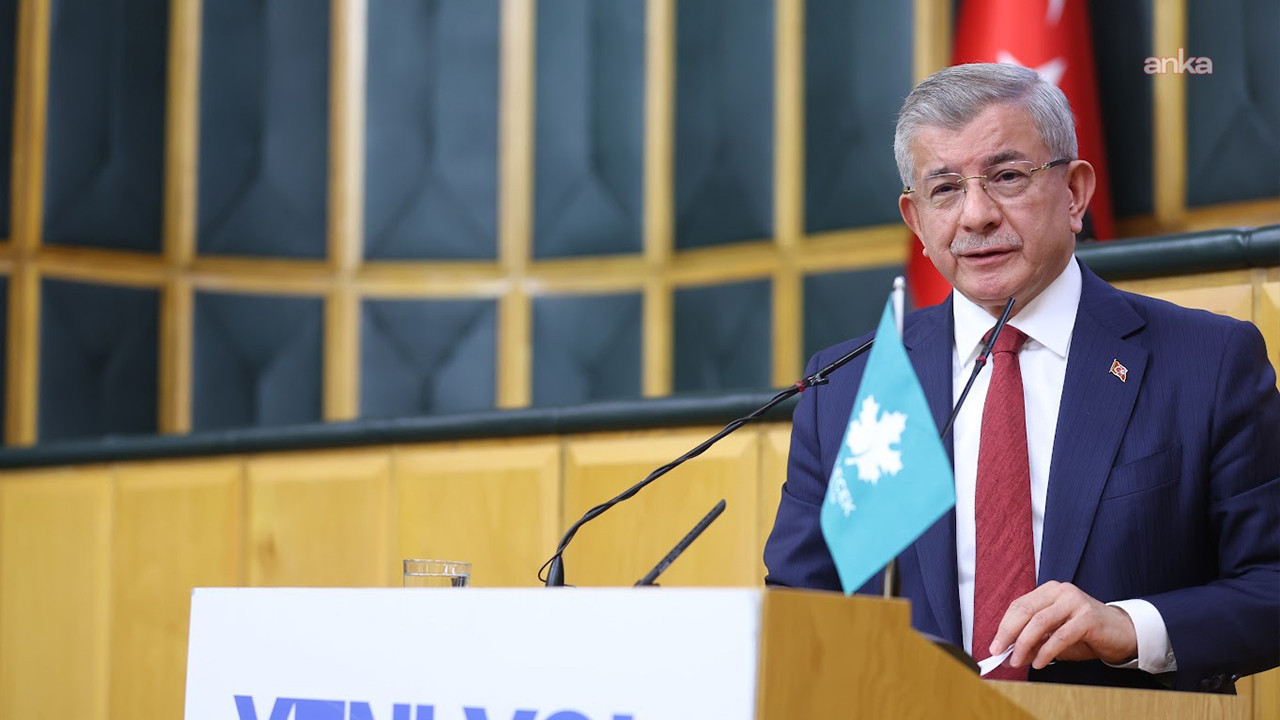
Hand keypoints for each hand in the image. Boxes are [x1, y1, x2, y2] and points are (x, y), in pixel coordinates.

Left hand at [990, 581, 1137, 669]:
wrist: (1123, 634)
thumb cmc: (1086, 634)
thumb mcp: (1054, 637)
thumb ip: (1033, 642)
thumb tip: (1008, 656)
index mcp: (1049, 591)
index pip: (1019, 606)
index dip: (1004, 626)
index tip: (994, 646)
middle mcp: (1060, 591)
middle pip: (1024, 610)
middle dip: (1008, 634)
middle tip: (998, 652)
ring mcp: (1075, 602)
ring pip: (1040, 622)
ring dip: (1024, 645)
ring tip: (1017, 661)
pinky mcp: (1088, 617)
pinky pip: (1060, 636)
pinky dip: (1046, 652)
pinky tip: (1039, 663)